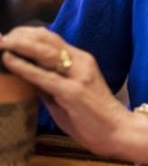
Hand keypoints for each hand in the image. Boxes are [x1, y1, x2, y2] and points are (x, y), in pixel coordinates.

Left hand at [0, 26, 147, 163]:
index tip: (8, 37)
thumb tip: (26, 79)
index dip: (27, 34)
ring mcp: (79, 75)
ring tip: (1, 43)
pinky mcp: (73, 91)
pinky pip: (43, 75)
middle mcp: (81, 61)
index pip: (51, 38)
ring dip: (19, 45)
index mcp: (81, 60)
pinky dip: (23, 66)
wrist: (119, 131)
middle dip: (19, 36)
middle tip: (0, 38)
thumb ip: (49, 85)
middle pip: (46, 39)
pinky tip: (8, 61)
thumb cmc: (93, 117)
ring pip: (45, 51)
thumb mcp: (68, 95)